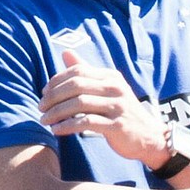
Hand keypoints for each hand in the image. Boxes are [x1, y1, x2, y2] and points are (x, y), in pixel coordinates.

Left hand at [39, 51, 168, 166]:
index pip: (77, 71)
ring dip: (57, 112)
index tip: (43, 93)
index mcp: (110, 76)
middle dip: (53, 97)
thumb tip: (66, 52)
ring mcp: (118, 106)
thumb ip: (86, 72)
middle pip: (76, 86)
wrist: (149, 136)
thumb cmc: (122, 112)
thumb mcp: (107, 88)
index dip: (56, 81)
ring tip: (44, 120)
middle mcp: (115, 87)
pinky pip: (87, 122)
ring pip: (79, 104)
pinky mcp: (118, 125)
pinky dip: (68, 126)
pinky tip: (57, 130)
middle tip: (40, 108)